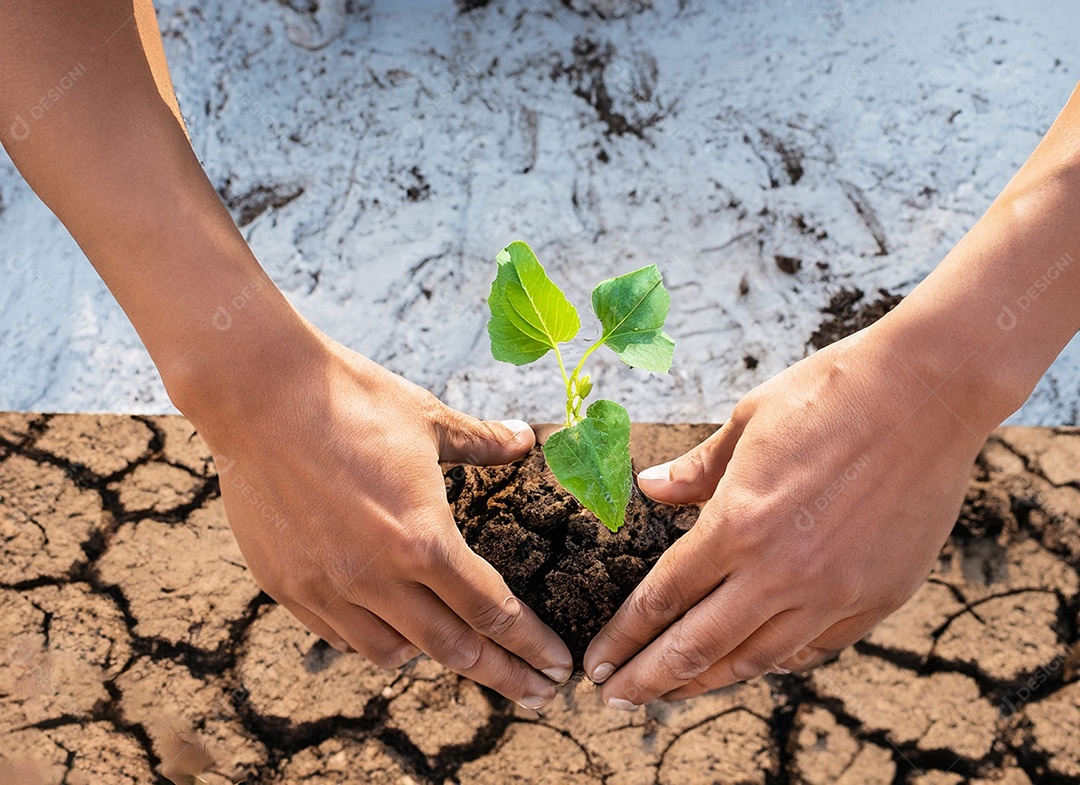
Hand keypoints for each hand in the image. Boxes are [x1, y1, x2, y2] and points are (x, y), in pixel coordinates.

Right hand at [188, 331, 571, 708]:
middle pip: (453, 649)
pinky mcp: (286, 586)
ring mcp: (328, 587)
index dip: (530, 644)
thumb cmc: (350, 400)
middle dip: (503, 675)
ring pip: (393, 653)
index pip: (491, 612)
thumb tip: (526, 439)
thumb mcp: (428, 419)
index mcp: (423, 540)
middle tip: (536, 693)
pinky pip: (340, 636)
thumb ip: (482, 442)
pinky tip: (386, 625)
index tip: (556, 666)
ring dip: (433, 657)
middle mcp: (377, 578)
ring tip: (457, 649)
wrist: (258, 394)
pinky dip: (372, 638)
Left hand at [584, 325, 993, 707]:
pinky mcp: (877, 597)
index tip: (598, 661)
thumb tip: (650, 490)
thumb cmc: (829, 394)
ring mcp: (833, 591)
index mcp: (738, 523)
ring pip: (756, 659)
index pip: (664, 597)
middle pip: (699, 645)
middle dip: (649, 678)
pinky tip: (753, 664)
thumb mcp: (747, 421)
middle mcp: (781, 570)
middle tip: (616, 698)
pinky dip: (776, 662)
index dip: (626, 635)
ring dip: (706, 681)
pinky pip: (814, 649)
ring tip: (672, 692)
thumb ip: (696, 470)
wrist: (927, 391)